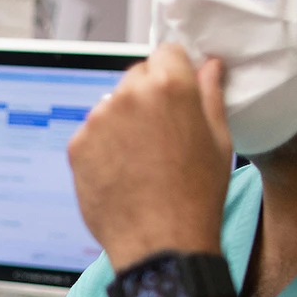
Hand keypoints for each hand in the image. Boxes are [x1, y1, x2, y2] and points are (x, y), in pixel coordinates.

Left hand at [68, 44, 232, 266]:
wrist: (160, 244)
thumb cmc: (197, 196)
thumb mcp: (219, 141)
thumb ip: (211, 95)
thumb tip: (209, 66)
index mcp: (170, 87)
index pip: (167, 53)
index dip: (175, 71)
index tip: (178, 92)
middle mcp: (129, 96)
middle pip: (136, 77)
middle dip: (148, 96)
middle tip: (163, 136)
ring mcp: (98, 121)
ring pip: (111, 106)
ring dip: (124, 122)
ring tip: (143, 161)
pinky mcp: (77, 146)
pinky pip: (93, 135)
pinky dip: (104, 147)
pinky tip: (123, 173)